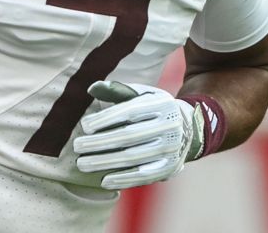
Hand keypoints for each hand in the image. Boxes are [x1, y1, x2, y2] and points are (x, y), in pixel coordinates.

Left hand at [72, 81, 204, 189]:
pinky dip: (122, 179)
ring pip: (132, 158)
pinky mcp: (170, 168)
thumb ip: (118, 91)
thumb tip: (92, 87)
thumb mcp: (143, 95)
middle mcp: (169, 127)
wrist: (190, 129)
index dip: (105, 119)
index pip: (129, 112)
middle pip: (128, 137)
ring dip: (104, 162)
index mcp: (162, 105)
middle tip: (77, 147)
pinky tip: (104, 179)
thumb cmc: (156, 110)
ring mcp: (171, 149)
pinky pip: (143, 176)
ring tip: (83, 163)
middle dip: (99, 143)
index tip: (84, 125)